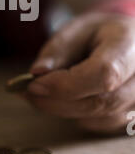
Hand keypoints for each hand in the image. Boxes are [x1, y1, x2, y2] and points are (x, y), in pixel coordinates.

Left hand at [25, 12, 134, 134]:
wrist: (129, 41)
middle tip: (28, 93)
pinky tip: (64, 99)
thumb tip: (37, 74)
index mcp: (130, 44)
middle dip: (58, 101)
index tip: (34, 85)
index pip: (104, 73)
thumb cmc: (102, 33)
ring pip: (100, 117)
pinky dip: (78, 115)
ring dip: (65, 109)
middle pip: (101, 101)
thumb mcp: (77, 29)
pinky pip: (103, 124)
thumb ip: (58, 49)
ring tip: (42, 93)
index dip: (66, 85)